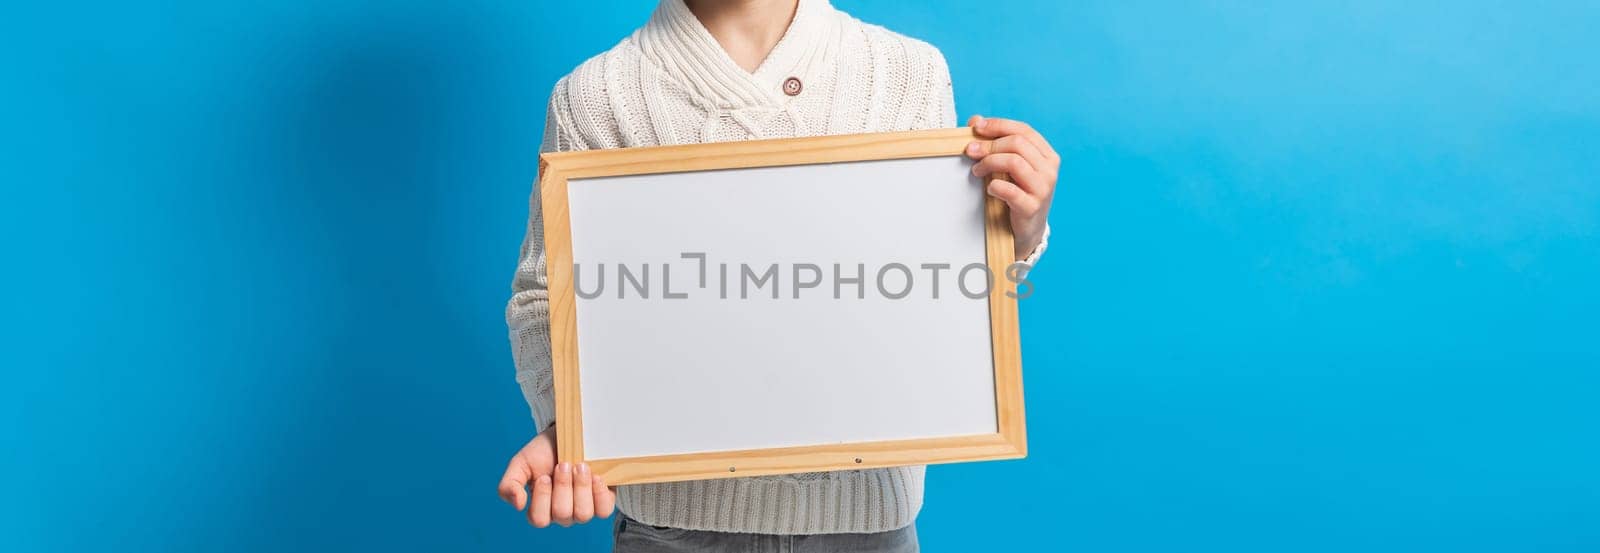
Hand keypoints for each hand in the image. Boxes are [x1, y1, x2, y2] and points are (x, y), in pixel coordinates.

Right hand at [497, 427, 615, 527]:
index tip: (545, 475)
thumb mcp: (521, 463)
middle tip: (564, 464)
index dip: (543, 496)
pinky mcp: (602, 501)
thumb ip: (509, 484)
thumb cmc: (543, 452)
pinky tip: (596, 476)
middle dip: (563, 485)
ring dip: (581, 486)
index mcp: (541, 509)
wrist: (568, 434)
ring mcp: (583, 509)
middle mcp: (562, 514)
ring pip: (583, 514)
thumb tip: (518, 505)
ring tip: (580, 466)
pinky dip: (599, 492)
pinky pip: (604, 510)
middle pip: (562, 514)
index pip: (539, 519)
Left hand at [964, 115, 1057, 259]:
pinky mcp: (1032, 207)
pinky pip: (1010, 190)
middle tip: (970, 151)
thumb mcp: (1009, 167)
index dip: (998, 125)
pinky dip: (994, 185)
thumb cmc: (1017, 193)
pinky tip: (988, 188)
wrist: (1027, 230)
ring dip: (989, 162)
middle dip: (989, 144)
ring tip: (976, 170)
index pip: (1024, 130)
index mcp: (1047, 155)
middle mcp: (1049, 169)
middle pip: (1017, 144)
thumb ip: (995, 142)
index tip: (976, 127)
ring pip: (1014, 162)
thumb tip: (975, 120)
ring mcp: (1043, 189)